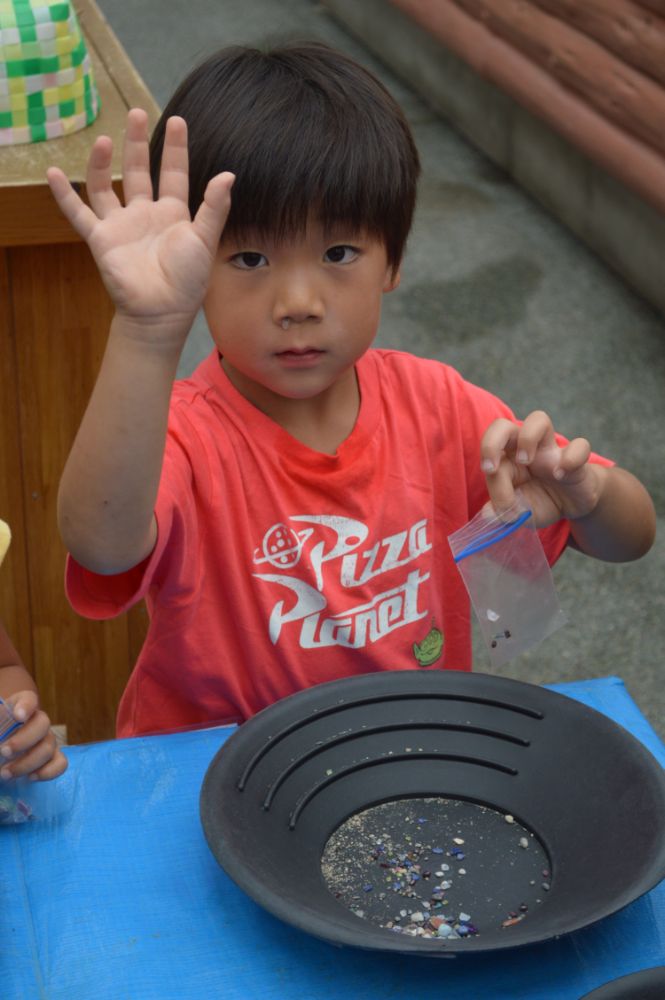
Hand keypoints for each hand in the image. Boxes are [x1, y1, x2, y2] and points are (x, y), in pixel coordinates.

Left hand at [0, 691, 67, 781]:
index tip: (18, 716)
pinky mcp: (52, 758)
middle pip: (43, 723)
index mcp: (19, 708)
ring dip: (27, 763)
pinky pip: (60, 763)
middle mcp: (37, 721)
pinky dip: (48, 772)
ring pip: (49, 747)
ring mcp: (47, 739)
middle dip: (24, 740)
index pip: (28, 699)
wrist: (2, 749)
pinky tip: (30, 777)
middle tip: (3, 752)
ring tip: (5, 774)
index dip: (26, 706)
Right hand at [47, 108, 234, 342]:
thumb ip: (214, 208)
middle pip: (138, 171)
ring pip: (106, 187)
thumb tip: (228, 174)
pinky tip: (54, 174)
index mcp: (174, 214)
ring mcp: (121, 226)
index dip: (175, 148)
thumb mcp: (205, 240)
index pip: (173, 173)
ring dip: (101, 163)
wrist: (161, 312)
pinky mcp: (101, 239)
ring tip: (102, 139)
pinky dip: (65, 195)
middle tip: (137, 114)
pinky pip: (79, 213)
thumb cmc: (188, 281)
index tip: (177, 121)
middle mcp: (145, 215)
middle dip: (137, 143)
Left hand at [480, 410, 604, 526]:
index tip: (496, 493)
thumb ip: (502, 512)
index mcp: (506, 459)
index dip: (488, 470)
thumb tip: (488, 514)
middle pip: (503, 426)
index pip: (490, 454)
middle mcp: (525, 448)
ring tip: (527, 462)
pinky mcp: (576, 458)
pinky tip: (561, 475)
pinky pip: (579, 445)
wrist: (572, 506)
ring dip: (527, 438)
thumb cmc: (540, 502)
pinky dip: (571, 457)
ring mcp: (551, 450)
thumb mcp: (519, 514)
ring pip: (539, 419)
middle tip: (492, 468)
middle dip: (491, 441)